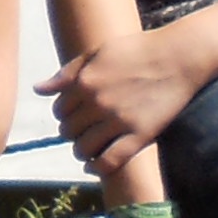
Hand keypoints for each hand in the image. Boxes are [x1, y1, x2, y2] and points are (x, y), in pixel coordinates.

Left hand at [39, 27, 213, 174]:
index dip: (64, 114)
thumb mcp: (98, 52)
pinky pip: (110, 161)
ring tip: (87, 147)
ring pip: (83, 148)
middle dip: (71, 132)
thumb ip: (67, 72)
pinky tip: (93, 165)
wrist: (179, 57)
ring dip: (81, 151)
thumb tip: (38, 89)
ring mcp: (118, 120)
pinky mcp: (140, 135)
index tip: (74, 115)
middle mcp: (98, 102)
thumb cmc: (138, 50)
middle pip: (68, 130)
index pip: (59, 110)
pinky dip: (97, 167)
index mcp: (85, 81)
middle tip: (81, 131)